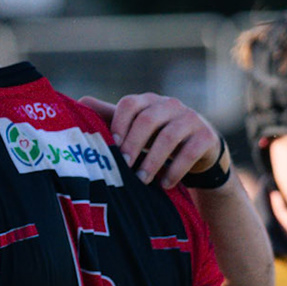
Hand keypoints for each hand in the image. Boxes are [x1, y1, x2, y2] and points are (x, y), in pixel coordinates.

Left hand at [81, 94, 226, 189]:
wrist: (199, 151)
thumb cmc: (157, 138)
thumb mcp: (135, 128)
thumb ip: (111, 117)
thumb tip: (80, 101)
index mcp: (149, 101)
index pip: (130, 104)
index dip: (119, 124)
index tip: (111, 147)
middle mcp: (170, 105)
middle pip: (149, 119)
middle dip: (134, 145)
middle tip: (124, 167)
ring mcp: (191, 119)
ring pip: (170, 136)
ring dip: (153, 161)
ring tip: (142, 181)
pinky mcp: (206, 137)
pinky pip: (190, 152)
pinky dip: (175, 170)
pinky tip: (164, 184)